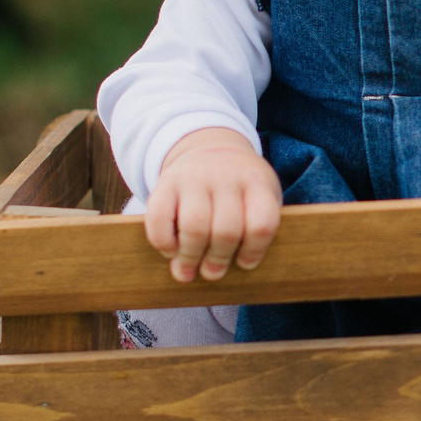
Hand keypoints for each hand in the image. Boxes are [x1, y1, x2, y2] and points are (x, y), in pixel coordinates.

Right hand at [144, 129, 282, 281]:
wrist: (212, 146)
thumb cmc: (240, 189)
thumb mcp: (259, 199)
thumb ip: (247, 235)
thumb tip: (213, 274)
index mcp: (257, 184)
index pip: (261, 224)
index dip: (253, 251)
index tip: (245, 263)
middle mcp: (227, 176)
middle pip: (225, 231)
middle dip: (217, 260)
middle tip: (212, 273)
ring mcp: (195, 177)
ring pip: (194, 227)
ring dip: (190, 256)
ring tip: (187, 271)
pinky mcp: (166, 181)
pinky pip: (159, 217)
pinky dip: (162, 242)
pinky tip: (170, 250)